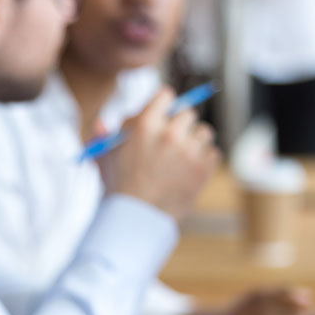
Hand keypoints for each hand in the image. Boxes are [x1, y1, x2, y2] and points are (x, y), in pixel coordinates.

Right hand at [95, 87, 219, 220]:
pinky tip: (187, 170)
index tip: (163, 113)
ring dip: (194, 141)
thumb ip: (102, 135)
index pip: (166, 95)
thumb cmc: (118, 187)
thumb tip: (102, 122)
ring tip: (179, 158)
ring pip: (204, 132)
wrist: (136, 218)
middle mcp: (169, 134)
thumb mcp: (104, 157)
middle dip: (180, 124)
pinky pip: (213, 152)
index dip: (164, 105)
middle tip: (171, 138)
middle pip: (188, 112)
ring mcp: (189, 151)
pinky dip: (203, 160)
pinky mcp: (203, 168)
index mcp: (145, 125)